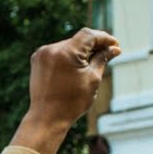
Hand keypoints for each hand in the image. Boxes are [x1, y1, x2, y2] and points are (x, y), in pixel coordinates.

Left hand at [13, 28, 120, 153]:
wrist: (46, 118)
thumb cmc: (72, 102)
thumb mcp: (93, 79)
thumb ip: (102, 59)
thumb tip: (114, 48)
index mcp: (65, 53)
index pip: (88, 35)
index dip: (103, 38)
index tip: (114, 44)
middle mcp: (51, 50)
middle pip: (78, 40)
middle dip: (94, 45)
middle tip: (108, 53)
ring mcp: (42, 54)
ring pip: (68, 45)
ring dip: (81, 51)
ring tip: (93, 62)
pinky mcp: (37, 60)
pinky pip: (57, 52)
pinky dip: (68, 56)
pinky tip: (76, 66)